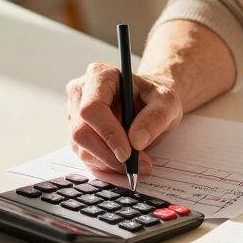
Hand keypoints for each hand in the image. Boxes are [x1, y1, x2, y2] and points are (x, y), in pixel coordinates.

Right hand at [64, 63, 183, 174]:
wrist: (149, 103)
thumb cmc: (155, 97)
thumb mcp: (167, 102)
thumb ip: (156, 118)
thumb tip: (136, 141)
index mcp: (99, 76)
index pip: (92, 108)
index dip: (107, 133)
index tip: (127, 153)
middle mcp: (80, 92)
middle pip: (82, 132)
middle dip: (109, 155)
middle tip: (137, 166)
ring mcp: (74, 114)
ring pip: (81, 148)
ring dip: (109, 164)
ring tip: (137, 164)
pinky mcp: (76, 134)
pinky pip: (85, 157)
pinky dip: (106, 166)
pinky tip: (124, 164)